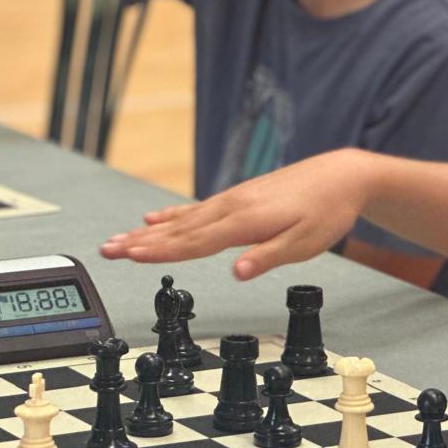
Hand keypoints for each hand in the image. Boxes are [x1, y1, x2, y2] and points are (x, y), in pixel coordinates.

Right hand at [100, 150, 372, 277]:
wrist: (342, 175)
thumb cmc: (327, 211)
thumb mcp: (306, 242)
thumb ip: (268, 256)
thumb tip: (237, 272)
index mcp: (246, 221)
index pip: (196, 241)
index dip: (161, 251)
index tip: (130, 256)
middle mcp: (233, 207)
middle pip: (179, 230)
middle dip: (140, 242)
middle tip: (105, 250)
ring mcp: (233, 201)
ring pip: (182, 220)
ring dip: (147, 232)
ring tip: (117, 240)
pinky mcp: (238, 198)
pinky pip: (196, 210)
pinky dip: (171, 217)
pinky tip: (153, 220)